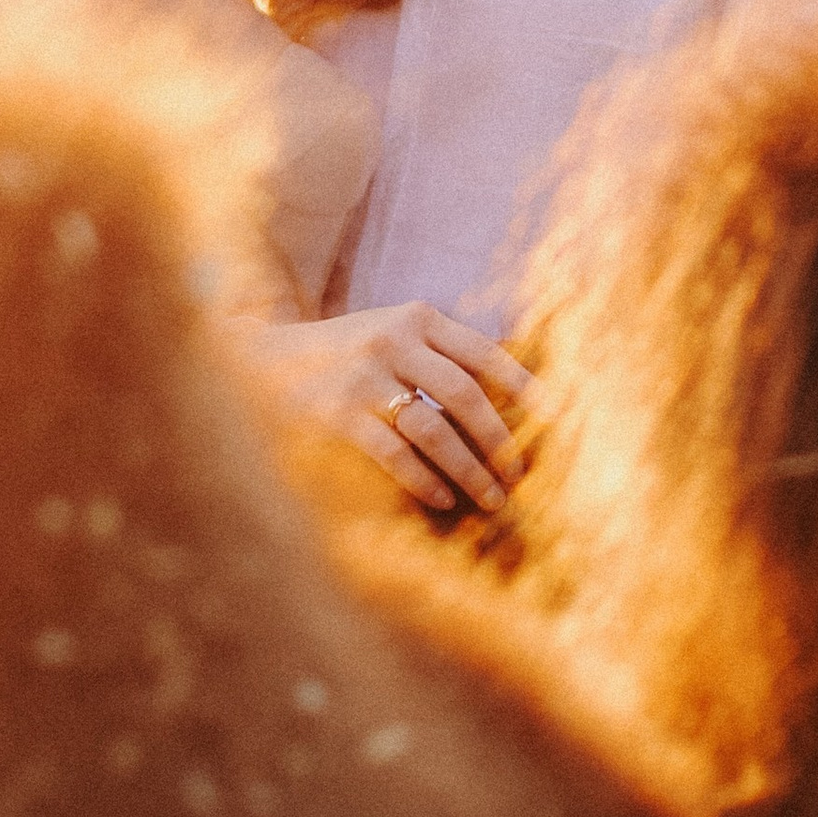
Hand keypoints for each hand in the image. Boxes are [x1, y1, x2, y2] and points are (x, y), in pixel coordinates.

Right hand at [229, 303, 532, 515]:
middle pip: (465, 394)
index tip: (556, 417)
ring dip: (469, 470)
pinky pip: (394, 454)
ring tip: (491, 499)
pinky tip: (444, 499)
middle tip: (519, 475)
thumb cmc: (344, 353)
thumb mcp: (391, 333)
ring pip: (433, 429)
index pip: (482, 351)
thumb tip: (510, 401)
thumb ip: (440, 354)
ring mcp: (363, 377)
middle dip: (499, 441)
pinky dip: (424, 480)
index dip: (523, 385)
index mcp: (415, 317)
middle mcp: (392, 340)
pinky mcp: (337, 414)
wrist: (261, 359)